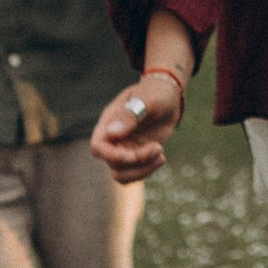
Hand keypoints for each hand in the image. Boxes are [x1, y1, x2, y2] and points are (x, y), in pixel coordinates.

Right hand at [91, 65, 186, 180]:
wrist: (168, 97)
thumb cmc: (156, 93)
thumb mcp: (147, 100)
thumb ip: (130, 115)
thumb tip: (112, 133)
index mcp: (110, 122)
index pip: (98, 146)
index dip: (113, 156)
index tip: (134, 155)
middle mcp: (113, 138)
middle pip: (112, 164)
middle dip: (137, 162)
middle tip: (158, 148)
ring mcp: (123, 148)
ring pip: (121, 174)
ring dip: (142, 171)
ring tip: (160, 155)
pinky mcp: (136, 155)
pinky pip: (135, 173)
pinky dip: (147, 170)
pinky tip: (161, 157)